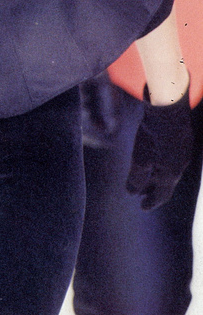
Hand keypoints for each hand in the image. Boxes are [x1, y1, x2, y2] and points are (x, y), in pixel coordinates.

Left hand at [126, 82, 192, 209]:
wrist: (168, 107)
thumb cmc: (153, 134)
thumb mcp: (140, 158)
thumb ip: (136, 178)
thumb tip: (131, 192)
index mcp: (171, 173)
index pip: (163, 194)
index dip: (152, 201)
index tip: (142, 207)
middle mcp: (181, 165)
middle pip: (167, 182)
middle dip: (153, 188)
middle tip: (142, 193)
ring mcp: (183, 151)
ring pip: (170, 168)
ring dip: (158, 174)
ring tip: (146, 175)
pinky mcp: (183, 138)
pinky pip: (173, 156)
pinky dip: (163, 161)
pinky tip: (155, 156)